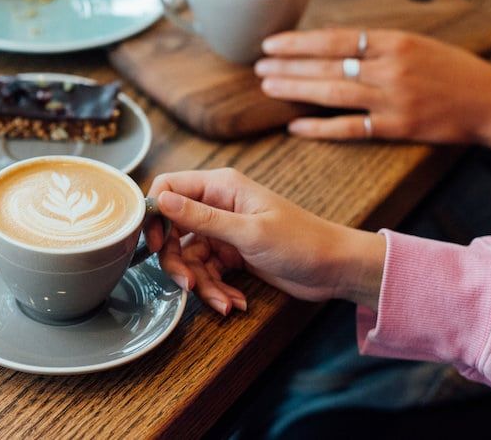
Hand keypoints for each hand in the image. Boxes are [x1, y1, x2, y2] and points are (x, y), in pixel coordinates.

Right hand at [147, 168, 385, 314]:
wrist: (336, 269)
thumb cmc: (301, 241)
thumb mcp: (248, 232)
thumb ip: (201, 218)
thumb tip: (161, 200)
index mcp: (220, 186)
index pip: (168, 188)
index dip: (154, 214)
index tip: (153, 244)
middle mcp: (217, 205)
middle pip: (173, 229)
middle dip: (177, 261)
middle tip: (186, 285)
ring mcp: (223, 231)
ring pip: (189, 257)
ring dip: (202, 284)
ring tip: (223, 303)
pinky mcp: (231, 253)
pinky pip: (208, 272)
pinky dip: (217, 290)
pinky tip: (234, 303)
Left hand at [256, 29, 490, 143]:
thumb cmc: (449, 69)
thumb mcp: (413, 43)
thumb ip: (372, 42)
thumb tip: (328, 37)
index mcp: (393, 41)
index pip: (335, 39)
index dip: (299, 42)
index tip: (270, 44)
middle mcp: (391, 68)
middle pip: (327, 66)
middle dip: (288, 66)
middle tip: (258, 67)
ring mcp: (394, 99)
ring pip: (333, 94)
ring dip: (296, 90)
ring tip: (268, 87)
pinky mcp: (398, 128)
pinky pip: (350, 128)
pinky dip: (320, 128)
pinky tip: (295, 126)